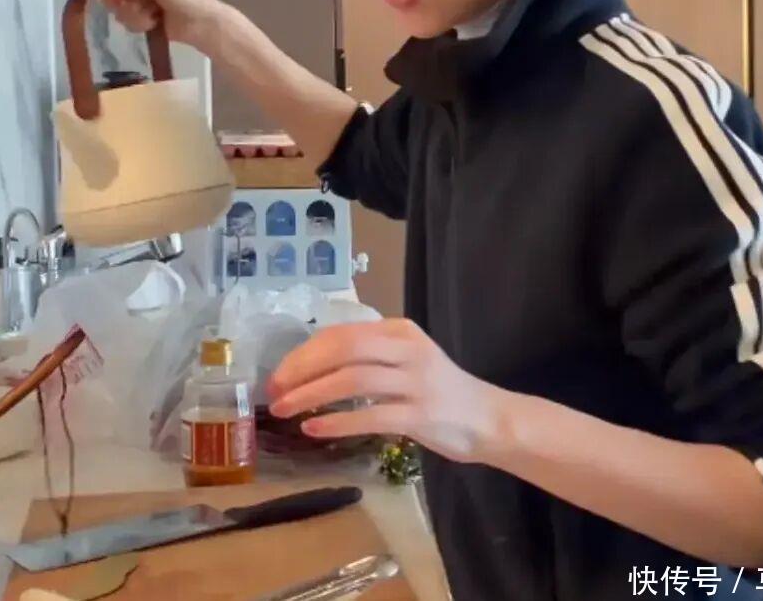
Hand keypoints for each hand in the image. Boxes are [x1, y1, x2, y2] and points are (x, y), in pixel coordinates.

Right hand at [100, 0, 225, 54]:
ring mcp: (139, 3)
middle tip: (146, 10)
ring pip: (120, 13)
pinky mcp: (141, 19)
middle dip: (129, 8)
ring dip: (137, 19)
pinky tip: (154, 25)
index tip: (123, 1)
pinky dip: (140, 26)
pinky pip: (128, 24)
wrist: (203, 25)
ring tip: (155, 18)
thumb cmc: (188, 0)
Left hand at [266, 318, 501, 463]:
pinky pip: (372, 416)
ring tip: (285, 410)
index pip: (342, 333)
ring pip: (354, 380)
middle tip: (274, 391)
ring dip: (313, 394)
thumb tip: (310, 364)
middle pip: (345, 349)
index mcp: (398, 331)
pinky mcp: (421, 415)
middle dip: (303, 369)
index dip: (304, 353)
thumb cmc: (438, 390)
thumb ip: (368, 355)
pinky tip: (315, 430)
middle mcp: (407, 349)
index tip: (279, 374)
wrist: (488, 418)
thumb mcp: (404, 359)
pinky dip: (339, 423)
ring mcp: (416, 382)